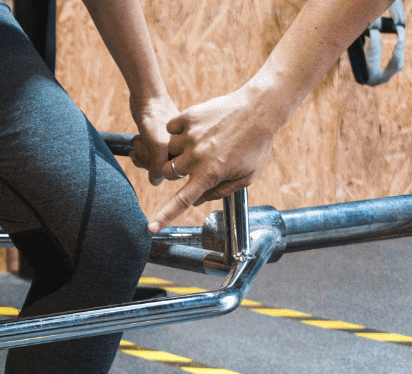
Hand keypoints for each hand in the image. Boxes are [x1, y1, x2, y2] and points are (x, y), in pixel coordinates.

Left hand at [127, 93, 179, 185]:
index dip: (156, 168)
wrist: (147, 97)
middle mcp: (180, 148)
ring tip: (138, 142)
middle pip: (160, 168)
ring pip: (152, 161)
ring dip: (141, 154)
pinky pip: (148, 153)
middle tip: (141, 146)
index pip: (169, 172)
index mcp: (185, 150)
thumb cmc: (154, 117)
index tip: (149, 154)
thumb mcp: (157, 145)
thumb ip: (158, 166)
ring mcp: (169, 143)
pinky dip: (140, 150)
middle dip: (146, 159)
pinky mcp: (159, 139)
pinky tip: (136, 141)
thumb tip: (155, 183)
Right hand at [147, 85, 277, 231]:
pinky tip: (198, 126)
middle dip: (177, 170)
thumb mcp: (247, 175)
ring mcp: (190, 136)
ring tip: (203, 138)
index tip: (151, 227)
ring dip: (180, 148)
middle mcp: (195, 157)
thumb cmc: (256, 144)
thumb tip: (197, 200)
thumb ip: (221, 191)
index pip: (181, 201)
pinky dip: (180, 129)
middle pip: (168, 172)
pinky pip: (171, 128)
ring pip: (169, 149)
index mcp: (209, 174)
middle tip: (196, 160)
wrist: (260, 108)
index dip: (164, 217)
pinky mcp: (188, 117)